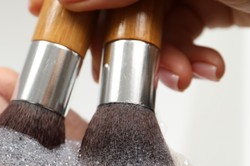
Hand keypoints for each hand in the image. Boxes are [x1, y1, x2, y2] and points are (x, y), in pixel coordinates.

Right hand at [30, 0, 249, 90]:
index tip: (44, 12)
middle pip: (118, 4)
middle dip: (120, 42)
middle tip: (116, 68)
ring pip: (148, 26)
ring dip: (161, 60)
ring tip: (184, 74)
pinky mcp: (205, 6)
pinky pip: (179, 37)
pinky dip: (186, 60)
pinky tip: (202, 68)